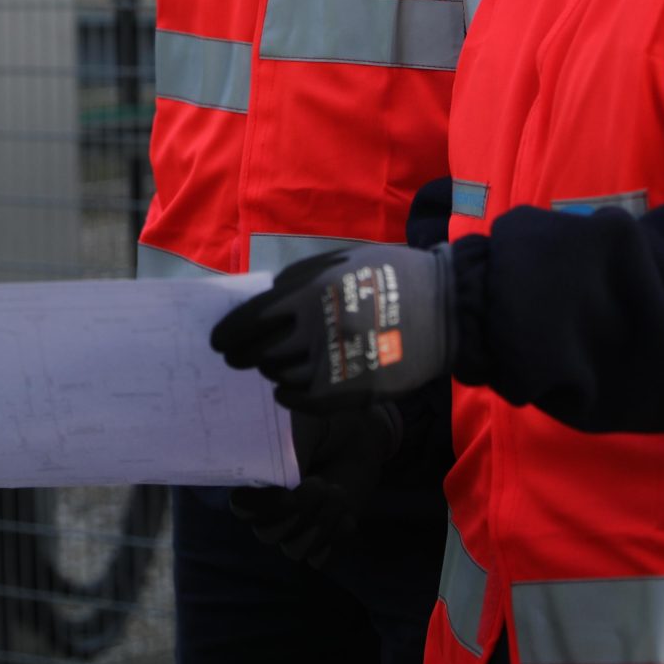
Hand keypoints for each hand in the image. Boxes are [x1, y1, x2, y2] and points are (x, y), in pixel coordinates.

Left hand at [210, 245, 451, 411]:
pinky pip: (304, 401)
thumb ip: (298, 280)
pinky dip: (290, 396)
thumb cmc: (390, 275)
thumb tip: (261, 300)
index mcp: (312, 291)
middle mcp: (319, 329)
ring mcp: (336, 363)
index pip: (252, 319)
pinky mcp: (353, 391)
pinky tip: (289, 388)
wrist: (445, 309)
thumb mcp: (340, 261)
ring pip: (282, 376)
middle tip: (239, 359)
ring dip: (272, 372)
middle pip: (261, 352)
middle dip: (244, 356)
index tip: (219, 342)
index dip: (229, 334)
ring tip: (273, 366)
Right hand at [229, 403, 403, 568]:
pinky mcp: (322, 536)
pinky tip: (347, 513)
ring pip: (294, 549)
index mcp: (257, 479)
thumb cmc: (324, 424)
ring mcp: (296, 525)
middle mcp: (271, 508)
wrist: (359, 434)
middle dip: (299, 513)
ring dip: (320, 524)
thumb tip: (284, 473)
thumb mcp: (304, 427)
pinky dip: (335, 536)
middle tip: (319, 483)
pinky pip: (320, 557)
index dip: (258, 507)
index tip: (288, 493)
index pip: (241, 506)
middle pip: (267, 534)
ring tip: (337, 492)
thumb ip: (288, 451)